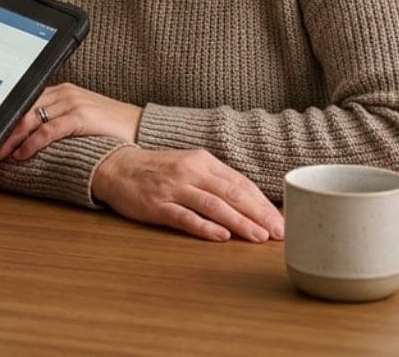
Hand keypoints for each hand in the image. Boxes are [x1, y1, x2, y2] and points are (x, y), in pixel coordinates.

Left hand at [0, 84, 142, 161]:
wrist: (142, 128)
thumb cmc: (110, 128)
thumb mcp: (80, 118)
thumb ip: (57, 120)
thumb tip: (29, 137)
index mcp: (61, 91)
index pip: (25, 103)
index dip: (5, 121)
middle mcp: (64, 93)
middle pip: (23, 110)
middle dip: (3, 131)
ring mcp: (72, 103)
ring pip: (31, 120)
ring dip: (11, 139)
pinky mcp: (81, 116)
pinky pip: (48, 130)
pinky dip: (32, 143)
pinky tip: (22, 154)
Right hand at [91, 146, 284, 242]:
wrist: (115, 166)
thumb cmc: (157, 169)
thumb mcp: (189, 165)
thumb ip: (216, 181)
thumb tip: (250, 203)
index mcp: (203, 161)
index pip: (240, 183)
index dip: (263, 203)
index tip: (282, 221)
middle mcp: (190, 171)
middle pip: (232, 194)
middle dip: (259, 215)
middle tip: (279, 233)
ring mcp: (173, 188)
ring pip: (213, 205)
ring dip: (239, 223)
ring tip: (258, 237)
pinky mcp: (156, 205)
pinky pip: (184, 216)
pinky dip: (204, 226)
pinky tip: (221, 236)